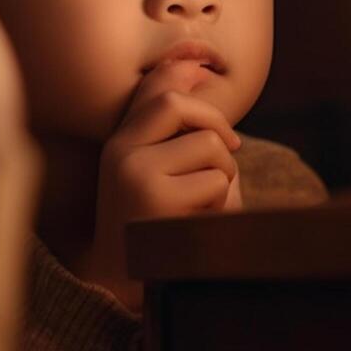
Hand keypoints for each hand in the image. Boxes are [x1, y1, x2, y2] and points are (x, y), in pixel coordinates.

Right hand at [82, 64, 241, 310]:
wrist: (125, 286)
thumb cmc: (153, 226)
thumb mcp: (154, 172)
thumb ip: (172, 130)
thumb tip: (196, 70)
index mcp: (118, 143)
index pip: (149, 89)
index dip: (180, 69)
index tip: (204, 63)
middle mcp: (120, 153)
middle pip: (175, 104)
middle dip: (215, 122)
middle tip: (232, 150)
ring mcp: (136, 174)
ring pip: (208, 144)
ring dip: (224, 173)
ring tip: (207, 202)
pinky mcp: (159, 200)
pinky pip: (215, 181)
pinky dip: (223, 202)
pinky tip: (203, 223)